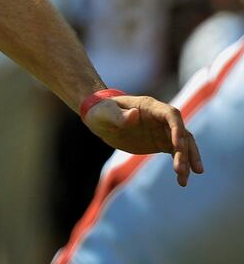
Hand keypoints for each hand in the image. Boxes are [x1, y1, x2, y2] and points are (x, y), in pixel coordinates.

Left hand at [83, 94, 203, 185]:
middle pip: (181, 133)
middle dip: (184, 151)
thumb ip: (119, 115)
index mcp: (149, 106)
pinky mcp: (161, 143)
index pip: (171, 115)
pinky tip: (181, 180)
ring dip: (187, 160)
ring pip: (183, 145)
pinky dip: (181, 165)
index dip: (177, 129)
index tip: (179, 145)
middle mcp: (160, 118)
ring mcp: (162, 131)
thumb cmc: (101, 111)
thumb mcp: (106, 113)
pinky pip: (176, 153)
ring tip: (183, 180)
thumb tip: (134, 115)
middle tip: (180, 170)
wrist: (100, 120)